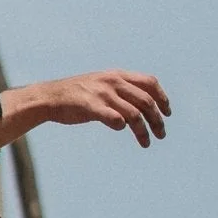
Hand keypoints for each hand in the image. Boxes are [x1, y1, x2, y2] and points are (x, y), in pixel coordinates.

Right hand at [8, 71, 170, 147]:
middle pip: (146, 101)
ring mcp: (102, 94)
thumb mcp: (101, 84)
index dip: (162, 98)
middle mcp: (113, 82)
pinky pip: (115, 118)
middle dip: (157, 119)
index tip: (167, 113)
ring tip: (147, 142)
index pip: (150, 83)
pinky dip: (122, 125)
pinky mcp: (91, 107)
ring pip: (134, 114)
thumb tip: (139, 106)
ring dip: (144, 130)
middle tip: (161, 134)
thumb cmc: (76, 95)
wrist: (50, 97)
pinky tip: (121, 130)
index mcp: (118, 75)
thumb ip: (120, 91)